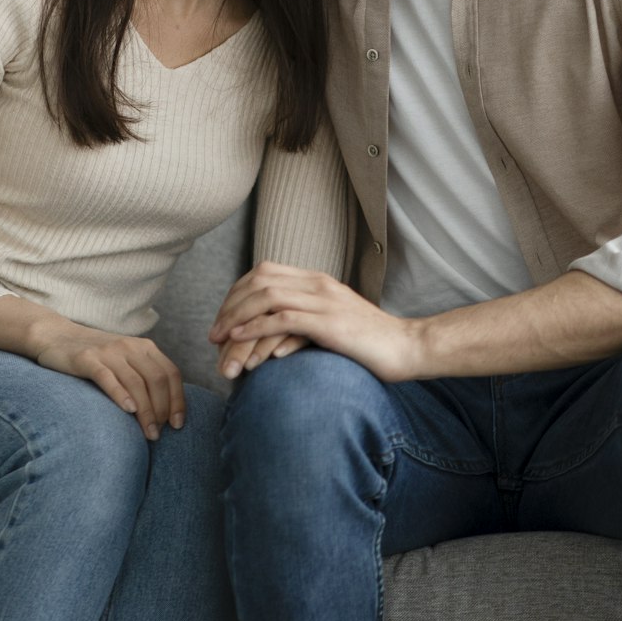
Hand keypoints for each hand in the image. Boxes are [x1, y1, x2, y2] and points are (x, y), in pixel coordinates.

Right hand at [32, 324, 185, 442]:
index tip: (178, 425)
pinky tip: (128, 410)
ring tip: (148, 433)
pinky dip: (120, 394)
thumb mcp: (126, 361)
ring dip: (146, 411)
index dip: (178, 400)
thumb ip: (144, 378)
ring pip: (136, 382)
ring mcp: (108, 352)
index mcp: (145, 347)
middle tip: (158, 435)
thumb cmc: (96, 357)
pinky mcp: (86, 359)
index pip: (171, 374)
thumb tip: (165, 413)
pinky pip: (107, 377)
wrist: (56, 336)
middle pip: (157, 379)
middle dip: (162, 410)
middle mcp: (130, 347)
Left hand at [208, 262, 423, 381]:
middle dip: (230, 306)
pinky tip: (240, 339)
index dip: (237, 294)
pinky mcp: (329, 322)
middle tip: (214, 334)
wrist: (407, 347)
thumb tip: (270, 339)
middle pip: (259, 281)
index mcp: (318, 280)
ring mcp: (324, 301)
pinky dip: (255, 327)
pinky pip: (282, 318)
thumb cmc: (370, 342)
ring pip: (266, 297)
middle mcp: (318, 284)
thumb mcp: (332, 324)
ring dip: (237, 318)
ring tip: (220, 340)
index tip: (223, 320)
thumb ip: (305, 322)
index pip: (265, 273)